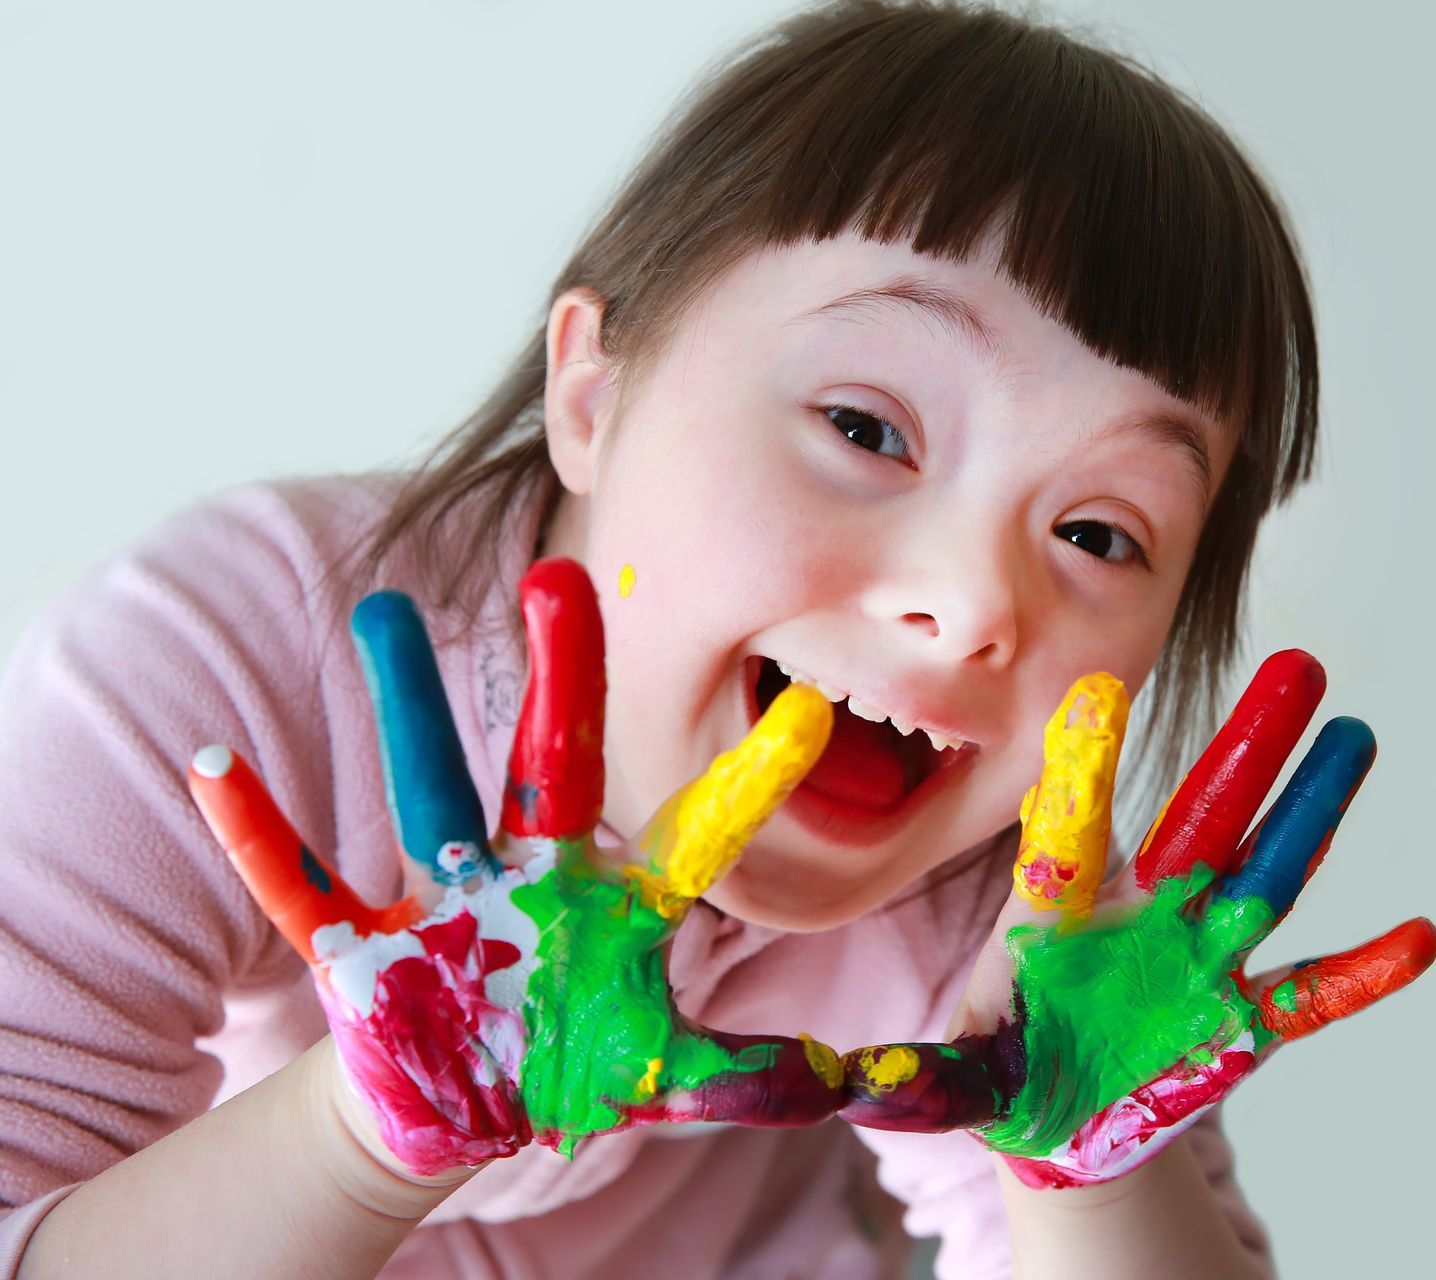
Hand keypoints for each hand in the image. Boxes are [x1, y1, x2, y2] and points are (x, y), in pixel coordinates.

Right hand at [188, 558, 847, 1175]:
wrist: (464, 1093)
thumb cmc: (570, 1058)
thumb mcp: (668, 1070)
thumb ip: (761, 1073)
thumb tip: (868, 1076)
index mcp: (616, 902)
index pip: (696, 831)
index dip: (750, 779)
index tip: (813, 712)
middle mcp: (535, 873)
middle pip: (554, 763)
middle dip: (560, 676)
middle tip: (566, 573)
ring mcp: (446, 899)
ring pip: (424, 785)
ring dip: (401, 702)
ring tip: (383, 605)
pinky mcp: (364, 945)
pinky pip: (303, 885)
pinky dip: (258, 834)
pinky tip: (215, 768)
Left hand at [837, 650, 1435, 1187]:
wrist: (1070, 1116)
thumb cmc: (1009, 1067)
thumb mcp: (960, 1073)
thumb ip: (925, 1078)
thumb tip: (855, 1087)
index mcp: (1065, 909)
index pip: (1075, 825)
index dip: (1087, 766)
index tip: (1099, 690)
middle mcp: (1146, 912)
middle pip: (1205, 816)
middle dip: (1251, 745)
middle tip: (1301, 664)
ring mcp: (1203, 957)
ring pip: (1268, 872)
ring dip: (1314, 813)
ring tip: (1358, 740)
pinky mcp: (1244, 1020)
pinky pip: (1311, 993)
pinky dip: (1363, 972)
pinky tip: (1419, 938)